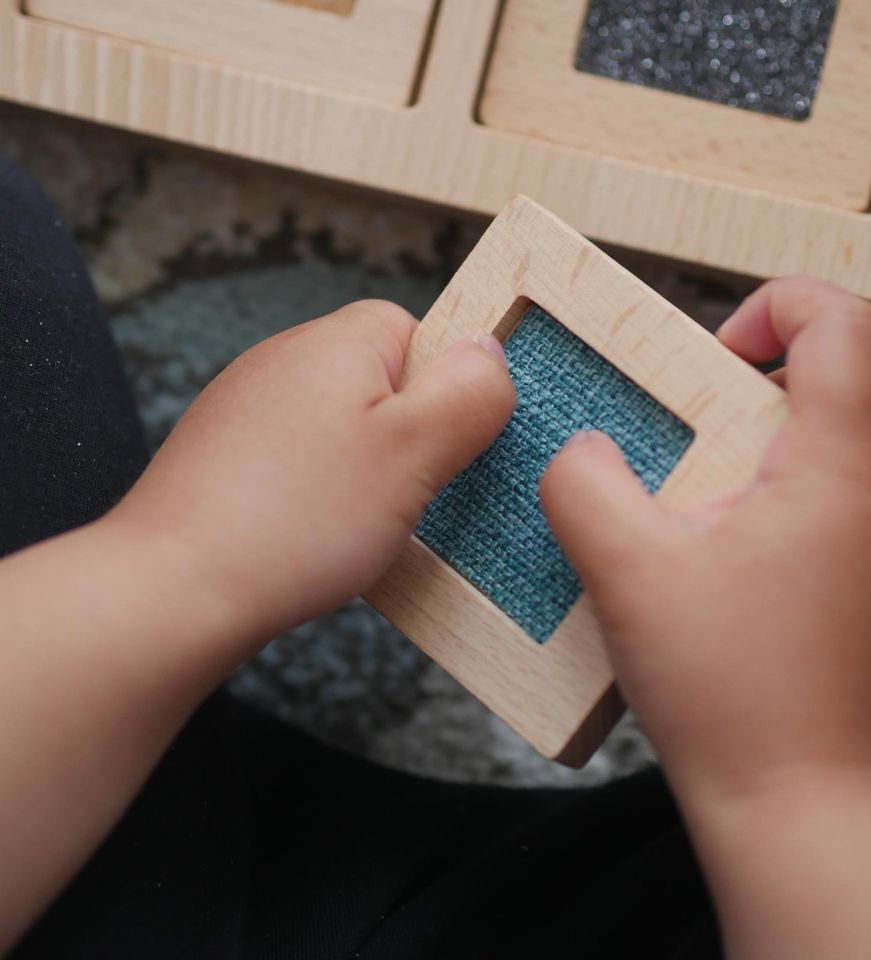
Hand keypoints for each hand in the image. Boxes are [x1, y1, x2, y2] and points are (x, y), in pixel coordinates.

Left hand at [109, 298, 514, 653]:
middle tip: (406, 489)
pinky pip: (302, 460)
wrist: (176, 589)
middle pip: (382, 381)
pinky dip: (318, 492)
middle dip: (406, 436)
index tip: (446, 443)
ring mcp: (248, 407)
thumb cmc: (294, 520)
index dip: (446, 388)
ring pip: (342, 426)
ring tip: (355, 519)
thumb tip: (489, 352)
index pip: (421, 332)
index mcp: (335, 341)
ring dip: (363, 469)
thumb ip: (468, 392)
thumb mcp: (413, 452)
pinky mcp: (227, 454)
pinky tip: (312, 530)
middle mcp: (284, 359)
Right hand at [539, 277, 870, 800]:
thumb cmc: (726, 692)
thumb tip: (585, 449)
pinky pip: (818, 506)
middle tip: (669, 460)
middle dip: (729, 404)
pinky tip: (711, 572)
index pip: (840, 323)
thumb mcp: (624, 571)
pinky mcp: (870, 581)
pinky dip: (761, 510)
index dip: (774, 304)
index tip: (712, 353)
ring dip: (740, 464)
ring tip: (683, 526)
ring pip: (814, 451)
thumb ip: (583, 482)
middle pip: (816, 387)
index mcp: (836, 468)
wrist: (795, 801)